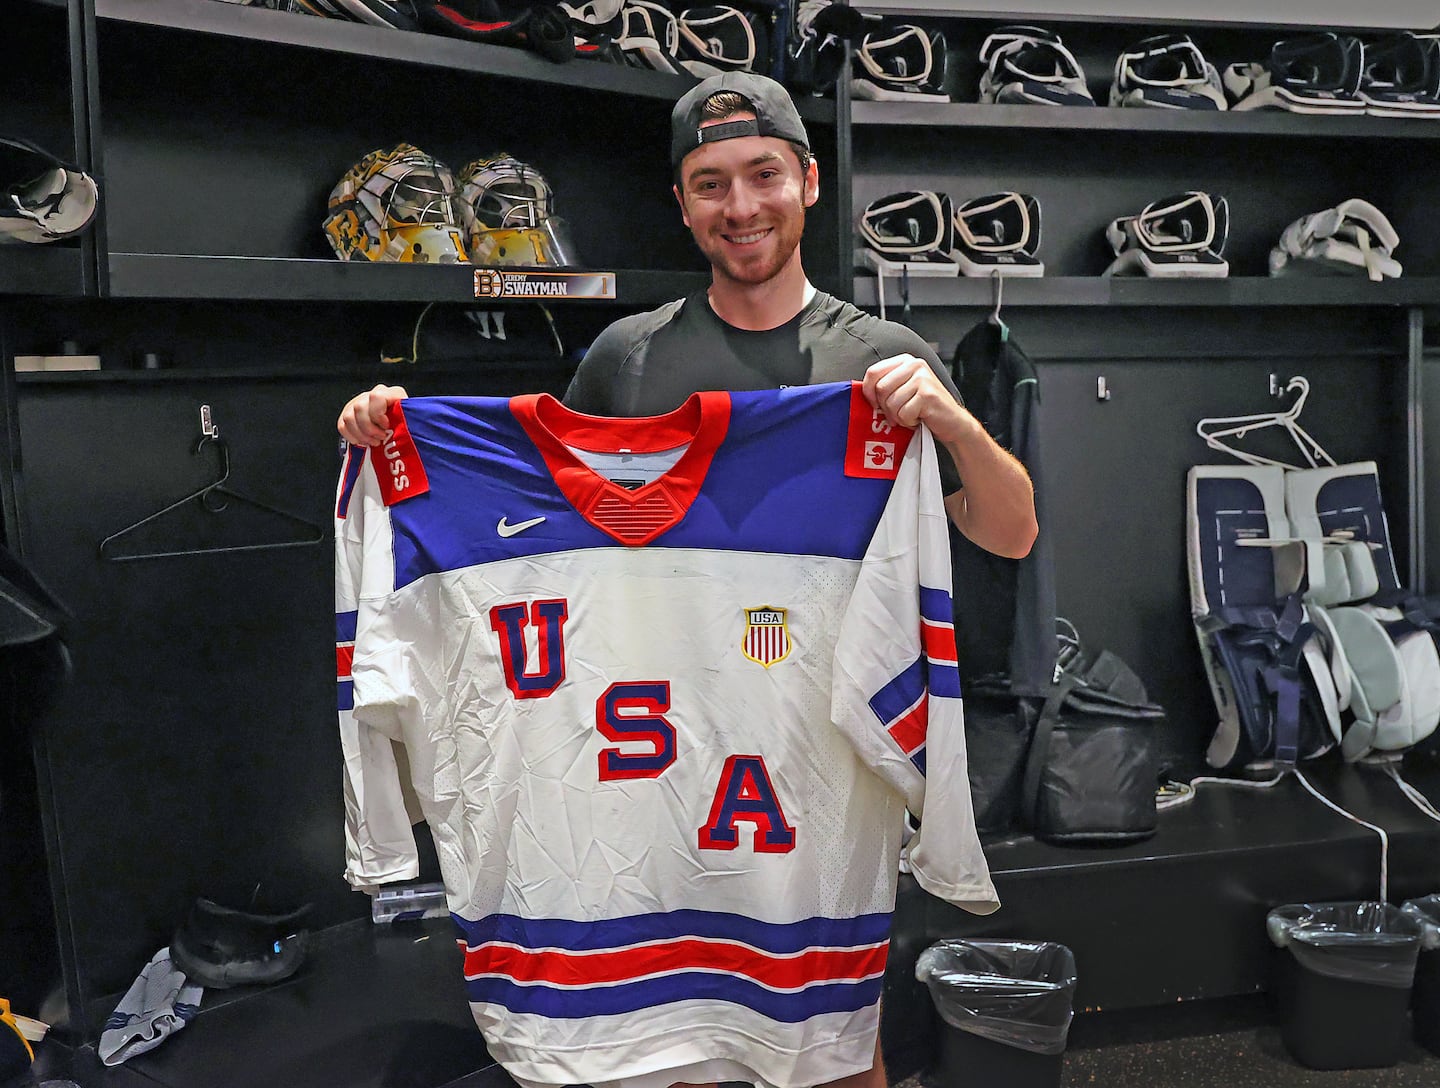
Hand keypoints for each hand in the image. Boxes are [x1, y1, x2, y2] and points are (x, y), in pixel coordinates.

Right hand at [337, 384, 408, 445]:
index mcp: (390, 394)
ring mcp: (358, 404)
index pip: (377, 396)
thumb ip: (412, 421)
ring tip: (374, 442)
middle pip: (360, 407)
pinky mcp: (349, 414)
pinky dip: (351, 436)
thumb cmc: (408, 426)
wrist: (398, 430)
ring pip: (349, 417)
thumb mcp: (413, 421)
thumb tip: (419, 429)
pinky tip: (363, 442)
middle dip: (369, 428)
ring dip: (361, 434)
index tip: (386, 426)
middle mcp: (371, 396)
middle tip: (380, 439)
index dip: (378, 413)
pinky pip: (342, 424)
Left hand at [861, 355, 978, 446]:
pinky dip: (909, 422)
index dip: (868, 392)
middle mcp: (915, 365)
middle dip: (885, 407)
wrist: (952, 422)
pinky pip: (903, 413)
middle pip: (880, 389)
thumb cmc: (924, 408)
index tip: (875, 404)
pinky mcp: (928, 395)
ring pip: (891, 403)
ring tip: (911, 414)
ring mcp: (922, 378)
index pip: (873, 372)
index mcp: (905, 360)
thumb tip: (861, 393)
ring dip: (898, 416)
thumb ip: (885, 385)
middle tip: (898, 413)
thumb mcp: (903, 389)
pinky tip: (919, 418)